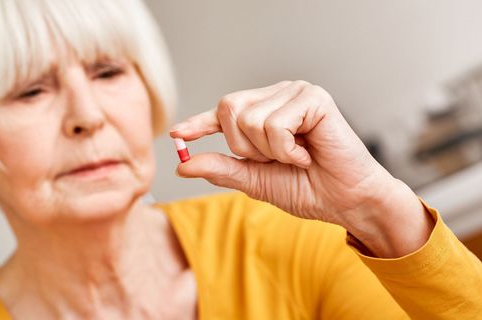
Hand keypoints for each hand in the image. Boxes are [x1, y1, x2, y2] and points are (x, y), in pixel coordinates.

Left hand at [170, 81, 433, 257]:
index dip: (199, 123)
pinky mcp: (313, 98)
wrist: (345, 201)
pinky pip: (274, 124)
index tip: (177, 134)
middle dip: (244, 147)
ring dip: (269, 151)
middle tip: (275, 160)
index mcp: (264, 112)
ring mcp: (295, 93)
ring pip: (249, 119)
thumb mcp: (254, 180)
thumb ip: (220, 169)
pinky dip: (286, 149)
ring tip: (296, 156)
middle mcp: (277, 96)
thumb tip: (182, 164)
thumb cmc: (307, 188)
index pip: (223, 113)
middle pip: (228, 109)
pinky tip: (307, 153)